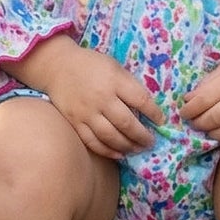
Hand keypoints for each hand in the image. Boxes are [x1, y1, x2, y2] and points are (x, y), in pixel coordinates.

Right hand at [16, 34, 162, 159]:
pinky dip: (108, 151)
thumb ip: (129, 85)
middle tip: (151, 142)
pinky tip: (119, 153)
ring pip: (111, 137)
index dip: (154, 113)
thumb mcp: (114, 66)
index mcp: (114, 80)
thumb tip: (148, 108)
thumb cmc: (91, 65)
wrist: (58, 66)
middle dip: (143, 136)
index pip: (141, 100)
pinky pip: (93, 142)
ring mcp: (86, 112)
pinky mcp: (75, 122)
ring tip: (137, 149)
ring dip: (128, 146)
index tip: (160, 121)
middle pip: (127, 124)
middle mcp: (101, 98)